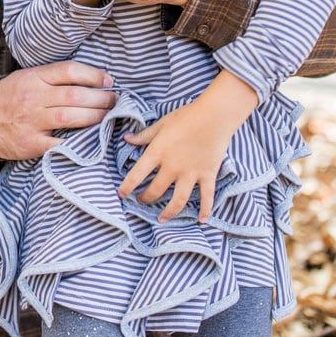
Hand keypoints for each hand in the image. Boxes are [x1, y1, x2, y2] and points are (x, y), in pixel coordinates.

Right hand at [0, 61, 116, 160]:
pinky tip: (92, 139)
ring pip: (71, 117)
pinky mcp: (31, 143)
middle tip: (114, 100)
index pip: (69, 71)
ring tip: (108, 116)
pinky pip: (59, 142)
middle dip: (101, 98)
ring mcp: (31, 121)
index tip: (109, 80)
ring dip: (95, 117)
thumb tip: (91, 78)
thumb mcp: (26, 76)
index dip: (93, 75)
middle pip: (75, 95)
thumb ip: (53, 77)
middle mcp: (33, 97)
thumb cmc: (9, 96)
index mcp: (34, 77)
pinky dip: (77, 141)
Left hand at [118, 71, 258, 222]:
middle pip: (155, 191)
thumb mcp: (161, 124)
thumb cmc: (186, 116)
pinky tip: (202, 221)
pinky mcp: (208, 174)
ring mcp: (191, 173)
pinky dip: (206, 210)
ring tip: (161, 219)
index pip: (136, 175)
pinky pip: (207, 197)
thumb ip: (144, 135)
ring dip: (168, 212)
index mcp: (157, 152)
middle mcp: (172, 166)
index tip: (121, 194)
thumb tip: (126, 139)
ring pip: (178, 200)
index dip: (127, 187)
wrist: (215, 115)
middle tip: (142, 202)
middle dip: (146, 199)